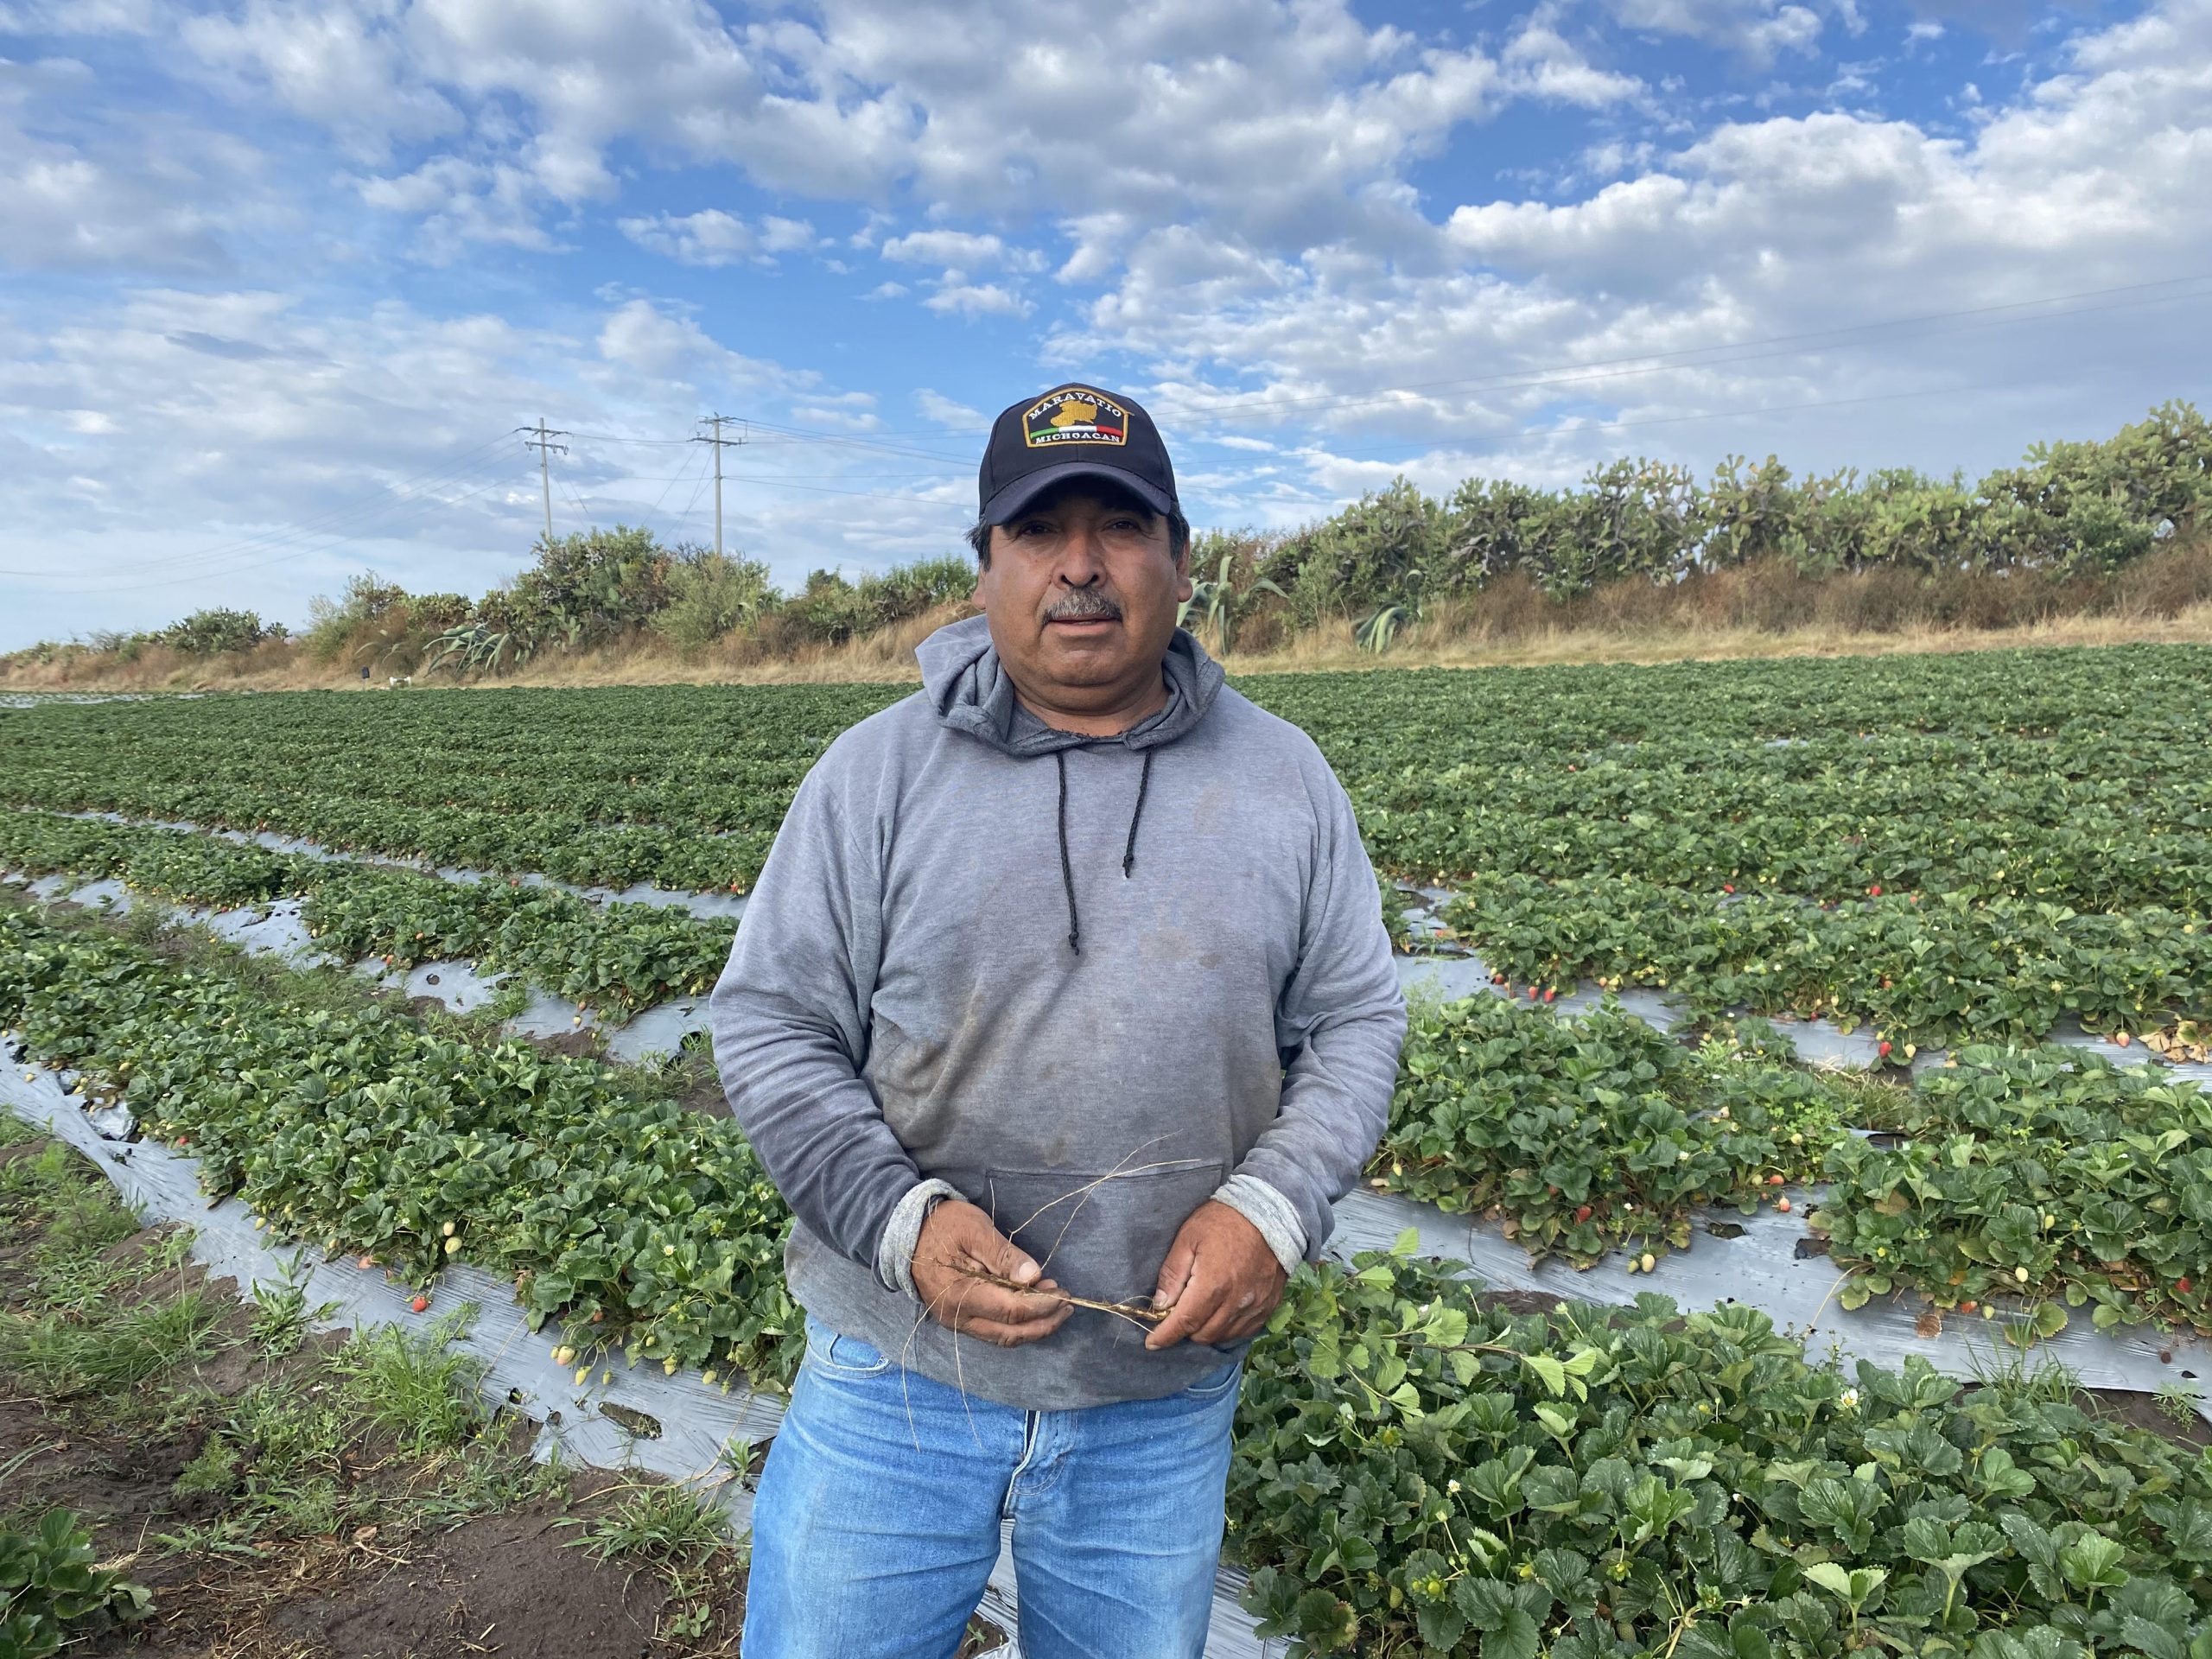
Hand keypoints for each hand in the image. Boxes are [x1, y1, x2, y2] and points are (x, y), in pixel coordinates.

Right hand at [911, 1199, 1071, 1347]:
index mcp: (961, 1294)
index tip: (1064, 1293)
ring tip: (1056, 1307)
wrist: (906, 1232)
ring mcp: (956, 1321)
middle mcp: (957, 1317)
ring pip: (1002, 1337)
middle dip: (1044, 1323)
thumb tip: (1034, 1277)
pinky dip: (1016, 1324)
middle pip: (1010, 1333)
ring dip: (1033, 1327)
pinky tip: (1032, 1308)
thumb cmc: (943, 1225)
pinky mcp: (958, 1318)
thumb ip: (1004, 1255)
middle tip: (1068, 1306)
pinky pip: (992, 1330)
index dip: (1042, 1305)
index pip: (1012, 1311)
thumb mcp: (975, 1229)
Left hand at [1145, 1200, 1286, 1350]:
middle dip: (1184, 1331)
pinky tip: (1220, 1314)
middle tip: (1176, 1315)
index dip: (1165, 1336)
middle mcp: (1235, 1302)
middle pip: (1203, 1335)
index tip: (1152, 1343)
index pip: (1184, 1323)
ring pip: (1223, 1336)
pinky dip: (1227, 1329)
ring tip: (1198, 1313)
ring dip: (1205, 1331)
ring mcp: (1255, 1306)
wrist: (1268, 1212)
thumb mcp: (1188, 1238)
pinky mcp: (1269, 1305)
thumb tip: (1159, 1305)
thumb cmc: (1224, 1220)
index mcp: (1213, 1285)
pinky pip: (1244, 1331)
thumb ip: (1172, 1274)